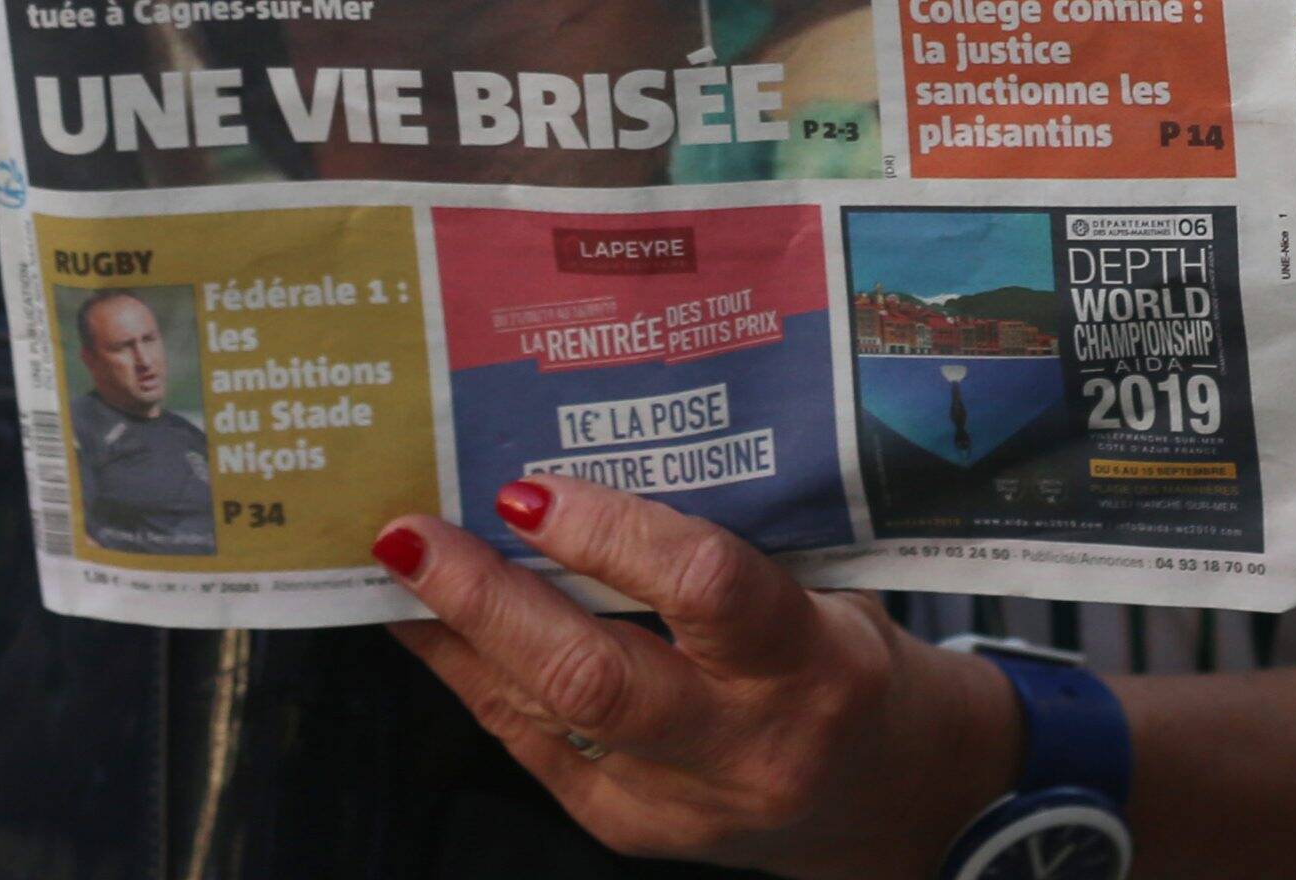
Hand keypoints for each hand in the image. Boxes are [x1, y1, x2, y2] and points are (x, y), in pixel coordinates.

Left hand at [375, 476, 1019, 878]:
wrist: (898, 799)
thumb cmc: (849, 663)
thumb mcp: (817, 588)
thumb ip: (716, 542)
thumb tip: (576, 465)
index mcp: (810, 661)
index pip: (706, 589)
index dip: (610, 535)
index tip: (528, 486)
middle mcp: (745, 744)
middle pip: (595, 677)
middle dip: (488, 600)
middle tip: (414, 534)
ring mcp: (680, 803)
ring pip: (544, 718)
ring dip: (458, 637)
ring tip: (396, 566)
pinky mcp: (629, 830)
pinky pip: (532, 746)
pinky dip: (478, 678)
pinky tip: (433, 629)